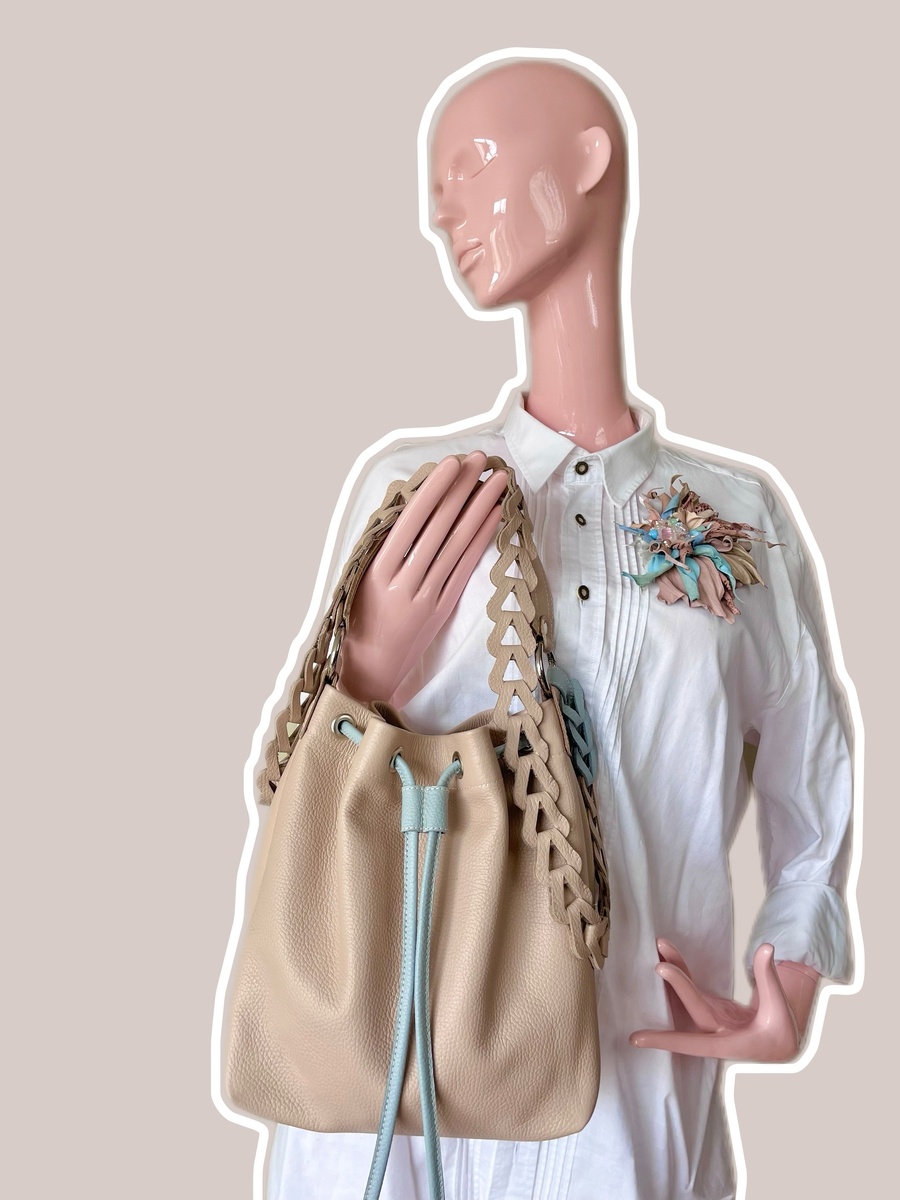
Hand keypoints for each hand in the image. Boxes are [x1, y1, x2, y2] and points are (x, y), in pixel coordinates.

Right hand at [337, 451, 507, 704]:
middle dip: (462, 490)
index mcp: (378, 571)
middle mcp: (405, 583)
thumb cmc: (358, 619)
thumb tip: (408, 504)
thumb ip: (381, 546)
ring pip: (458, 545)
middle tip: (482, 460)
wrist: (370, 670)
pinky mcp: (443, 609)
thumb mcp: (359, 580)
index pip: (412, 521)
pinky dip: (481, 540)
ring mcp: (427, 597)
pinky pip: (465, 568)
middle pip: (440, 528)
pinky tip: (494, 518)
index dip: (435, 491)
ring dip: (480, 509)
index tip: (452, 464)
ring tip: (497, 482)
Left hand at [629, 939, 804, 1062]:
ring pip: (687, 995)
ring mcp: (711, 1019)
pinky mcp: (711, 1009)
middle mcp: (714, 1032)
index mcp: (729, 1044)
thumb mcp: (780, 1010)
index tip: (637, 1038)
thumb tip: (767, 948)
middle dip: (676, 985)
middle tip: (659, 964)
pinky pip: (692, 990)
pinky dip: (682, 973)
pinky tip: (669, 956)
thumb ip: (770, 978)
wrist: (780, 1047)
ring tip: (661, 947)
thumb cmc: (780, 1034)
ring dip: (675, 971)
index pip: (695, 1040)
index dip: (666, 1039)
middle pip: (691, 1007)